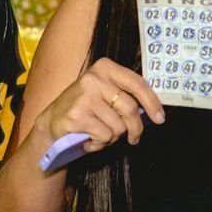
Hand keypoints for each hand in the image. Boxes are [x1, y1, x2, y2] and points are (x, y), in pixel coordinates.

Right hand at [35, 57, 163, 155]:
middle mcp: (94, 78)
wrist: (51, 122)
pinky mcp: (77, 115)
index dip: (152, 102)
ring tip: (99, 134)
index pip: (137, 83)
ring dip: (112, 137)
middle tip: (134, 138)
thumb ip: (125, 96)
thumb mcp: (104, 93)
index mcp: (105, 67)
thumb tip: (153, 111)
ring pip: (118, 126)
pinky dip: (99, 144)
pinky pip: (104, 136)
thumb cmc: (85, 109)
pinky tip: (88, 140)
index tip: (160, 118)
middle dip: (135, 128)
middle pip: (130, 108)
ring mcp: (84, 96)